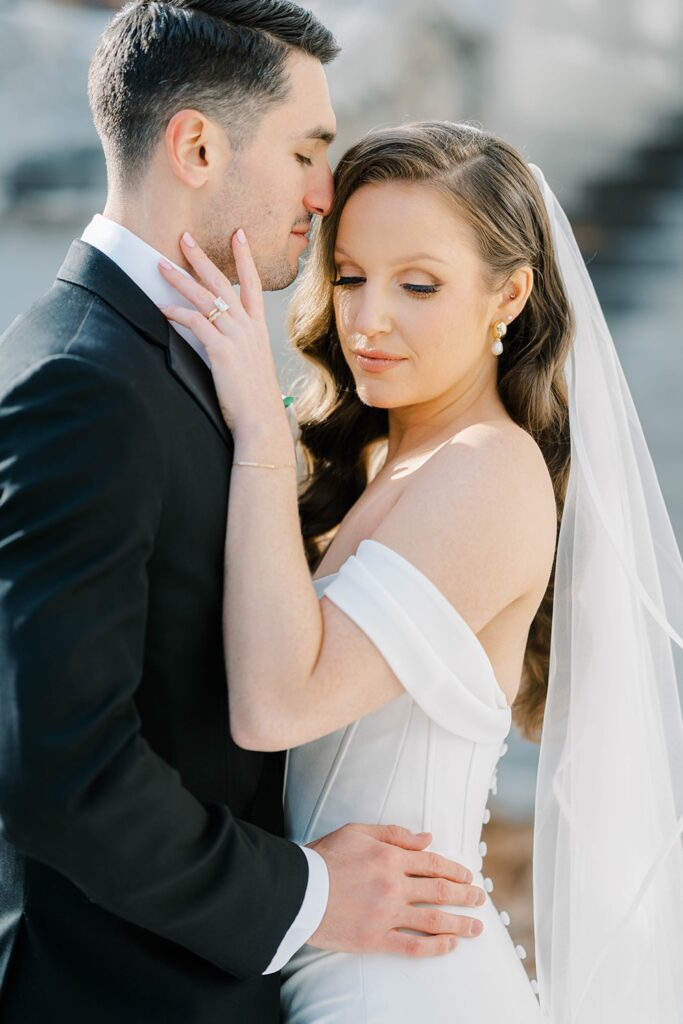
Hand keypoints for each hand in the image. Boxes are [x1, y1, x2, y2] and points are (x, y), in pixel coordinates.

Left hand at [157, 231, 288, 444]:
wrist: (261, 420)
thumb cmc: (254, 399)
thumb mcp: (251, 366)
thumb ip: (238, 348)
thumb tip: (221, 342)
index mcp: (257, 329)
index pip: (252, 284)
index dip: (245, 258)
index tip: (238, 234)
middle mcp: (248, 328)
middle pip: (223, 283)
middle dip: (203, 258)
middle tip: (185, 237)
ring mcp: (236, 337)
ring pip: (206, 298)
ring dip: (181, 279)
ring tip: (162, 264)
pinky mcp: (221, 351)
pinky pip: (195, 323)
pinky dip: (176, 313)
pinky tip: (162, 309)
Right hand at [308, 823, 485, 957]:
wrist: (297, 890)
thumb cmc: (324, 857)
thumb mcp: (357, 832)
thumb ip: (394, 834)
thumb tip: (427, 838)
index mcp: (390, 858)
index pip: (432, 863)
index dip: (454, 869)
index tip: (468, 876)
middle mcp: (393, 886)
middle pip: (438, 890)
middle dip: (464, 895)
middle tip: (479, 899)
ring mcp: (385, 914)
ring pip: (432, 920)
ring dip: (459, 923)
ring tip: (476, 927)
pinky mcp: (374, 938)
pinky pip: (412, 946)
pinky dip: (435, 947)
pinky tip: (449, 945)